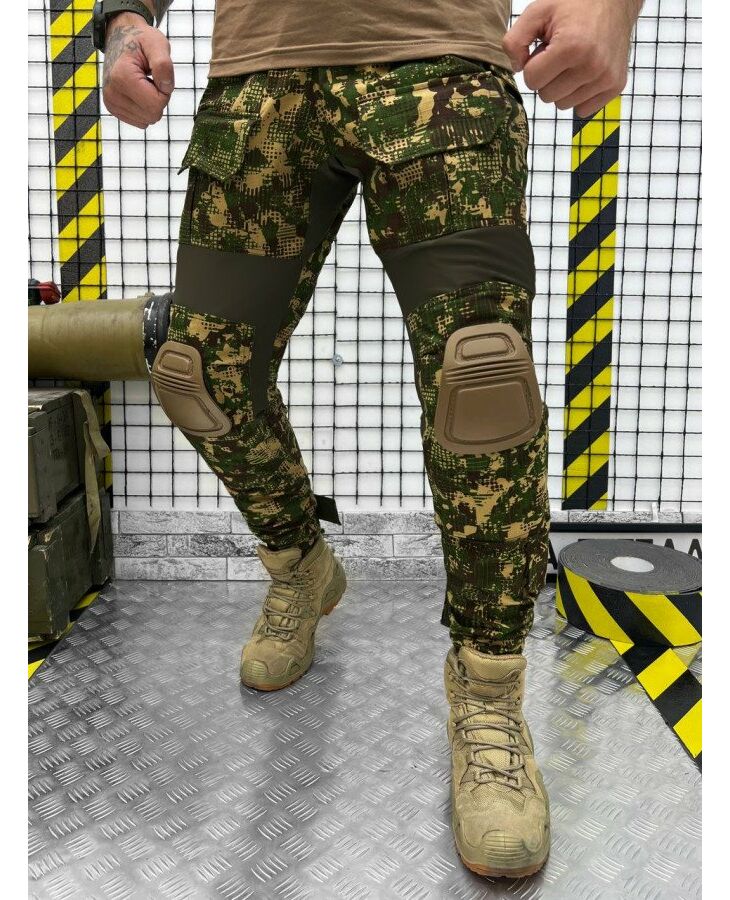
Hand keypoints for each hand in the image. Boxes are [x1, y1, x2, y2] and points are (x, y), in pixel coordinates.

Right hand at [102, 12, 173, 127]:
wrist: (121, 39)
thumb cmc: (140, 40)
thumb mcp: (157, 44)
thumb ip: (164, 64)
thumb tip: (166, 88)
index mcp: (122, 77)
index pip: (157, 104)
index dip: (164, 91)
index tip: (157, 75)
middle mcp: (112, 93)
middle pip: (152, 115)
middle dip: (159, 98)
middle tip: (151, 79)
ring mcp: (111, 102)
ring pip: (147, 120)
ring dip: (151, 103)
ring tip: (143, 83)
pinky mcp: (113, 108)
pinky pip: (140, 121)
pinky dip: (143, 108)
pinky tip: (137, 91)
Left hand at [502, 0, 641, 117]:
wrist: (615, 1)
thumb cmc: (575, 5)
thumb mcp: (538, 11)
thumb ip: (515, 40)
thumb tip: (516, 68)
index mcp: (571, 47)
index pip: (532, 80)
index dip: (533, 65)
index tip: (544, 50)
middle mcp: (591, 66)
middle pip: (546, 96)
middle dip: (547, 78)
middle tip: (560, 55)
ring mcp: (606, 78)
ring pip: (563, 105)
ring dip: (562, 88)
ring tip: (573, 62)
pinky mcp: (615, 86)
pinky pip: (583, 109)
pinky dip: (579, 95)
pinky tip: (584, 73)